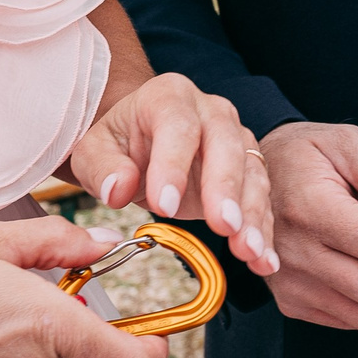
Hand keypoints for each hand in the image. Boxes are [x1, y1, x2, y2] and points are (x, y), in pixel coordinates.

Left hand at [68, 73, 278, 274]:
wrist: (141, 141)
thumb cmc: (119, 143)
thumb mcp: (93, 150)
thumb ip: (102, 167)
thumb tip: (119, 189)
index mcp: (170, 97)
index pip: (177, 127)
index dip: (173, 165)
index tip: (165, 206)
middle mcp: (211, 112)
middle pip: (226, 145)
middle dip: (226, 189)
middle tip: (223, 226)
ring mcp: (235, 139)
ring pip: (251, 173)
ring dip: (251, 215)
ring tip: (248, 251)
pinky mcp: (248, 169)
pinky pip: (260, 199)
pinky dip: (262, 230)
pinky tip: (263, 259)